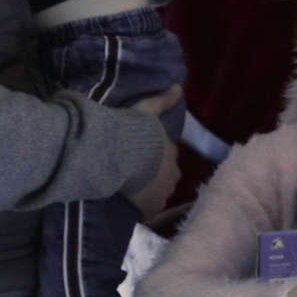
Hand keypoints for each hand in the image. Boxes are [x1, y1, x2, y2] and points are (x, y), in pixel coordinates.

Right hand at [120, 86, 182, 220]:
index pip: (169, 156)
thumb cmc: (133, 131)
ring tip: (132, 188)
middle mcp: (171, 173)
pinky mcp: (150, 208)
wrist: (117, 155)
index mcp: (171, 151)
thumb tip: (179, 86)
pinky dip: (144, 208)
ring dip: (150, 191)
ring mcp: (162, 193)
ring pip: (159, 193)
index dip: (156, 157)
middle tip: (137, 173)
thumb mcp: (147, 110)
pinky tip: (132, 204)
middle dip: (156, 175)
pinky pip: (149, 210)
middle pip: (166, 176)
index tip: (144, 156)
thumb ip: (163, 99)